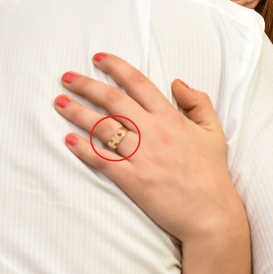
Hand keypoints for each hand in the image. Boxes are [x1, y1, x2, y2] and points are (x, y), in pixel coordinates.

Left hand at [55, 52, 245, 243]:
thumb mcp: (213, 131)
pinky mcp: (133, 180)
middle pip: (113, 100)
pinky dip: (83, 149)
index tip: (97, 58)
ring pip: (103, 127)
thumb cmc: (212, 174)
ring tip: (59, 103)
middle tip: (66, 78)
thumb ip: (198, 102)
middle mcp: (153, 132)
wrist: (212, 215)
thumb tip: (176, 82)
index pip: (138, 83)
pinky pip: (102, 161)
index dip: (115, 67)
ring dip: (77, 113)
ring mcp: (142, 156)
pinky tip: (68, 140)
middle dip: (86, 86)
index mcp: (170, 118)